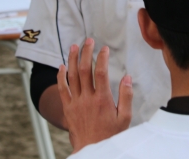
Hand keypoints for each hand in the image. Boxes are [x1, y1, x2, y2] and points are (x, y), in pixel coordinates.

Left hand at [57, 38, 132, 153]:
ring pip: (71, 76)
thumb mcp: (125, 118)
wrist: (92, 151)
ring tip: (74, 46)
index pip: (100, 72)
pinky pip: (61, 89)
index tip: (104, 48)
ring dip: (72, 59)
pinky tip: (62, 66)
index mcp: (102, 100)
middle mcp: (87, 99)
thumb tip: (127, 77)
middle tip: (89, 41)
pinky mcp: (67, 108)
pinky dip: (60, 77)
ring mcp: (75, 103)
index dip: (102, 57)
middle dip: (86, 52)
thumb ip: (126, 96)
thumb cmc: (110, 135)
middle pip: (84, 70)